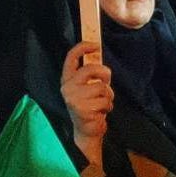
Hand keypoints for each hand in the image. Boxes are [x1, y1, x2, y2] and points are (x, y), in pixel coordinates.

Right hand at [61, 41, 113, 164]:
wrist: (86, 131)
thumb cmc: (89, 105)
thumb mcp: (87, 87)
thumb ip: (91, 74)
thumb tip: (98, 53)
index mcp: (67, 79)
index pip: (71, 58)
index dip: (83, 47)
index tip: (95, 45)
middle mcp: (67, 87)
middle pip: (91, 69)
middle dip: (105, 74)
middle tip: (106, 82)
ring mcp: (74, 98)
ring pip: (102, 87)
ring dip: (108, 96)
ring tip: (101, 103)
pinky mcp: (82, 109)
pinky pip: (105, 101)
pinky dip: (108, 106)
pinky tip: (101, 112)